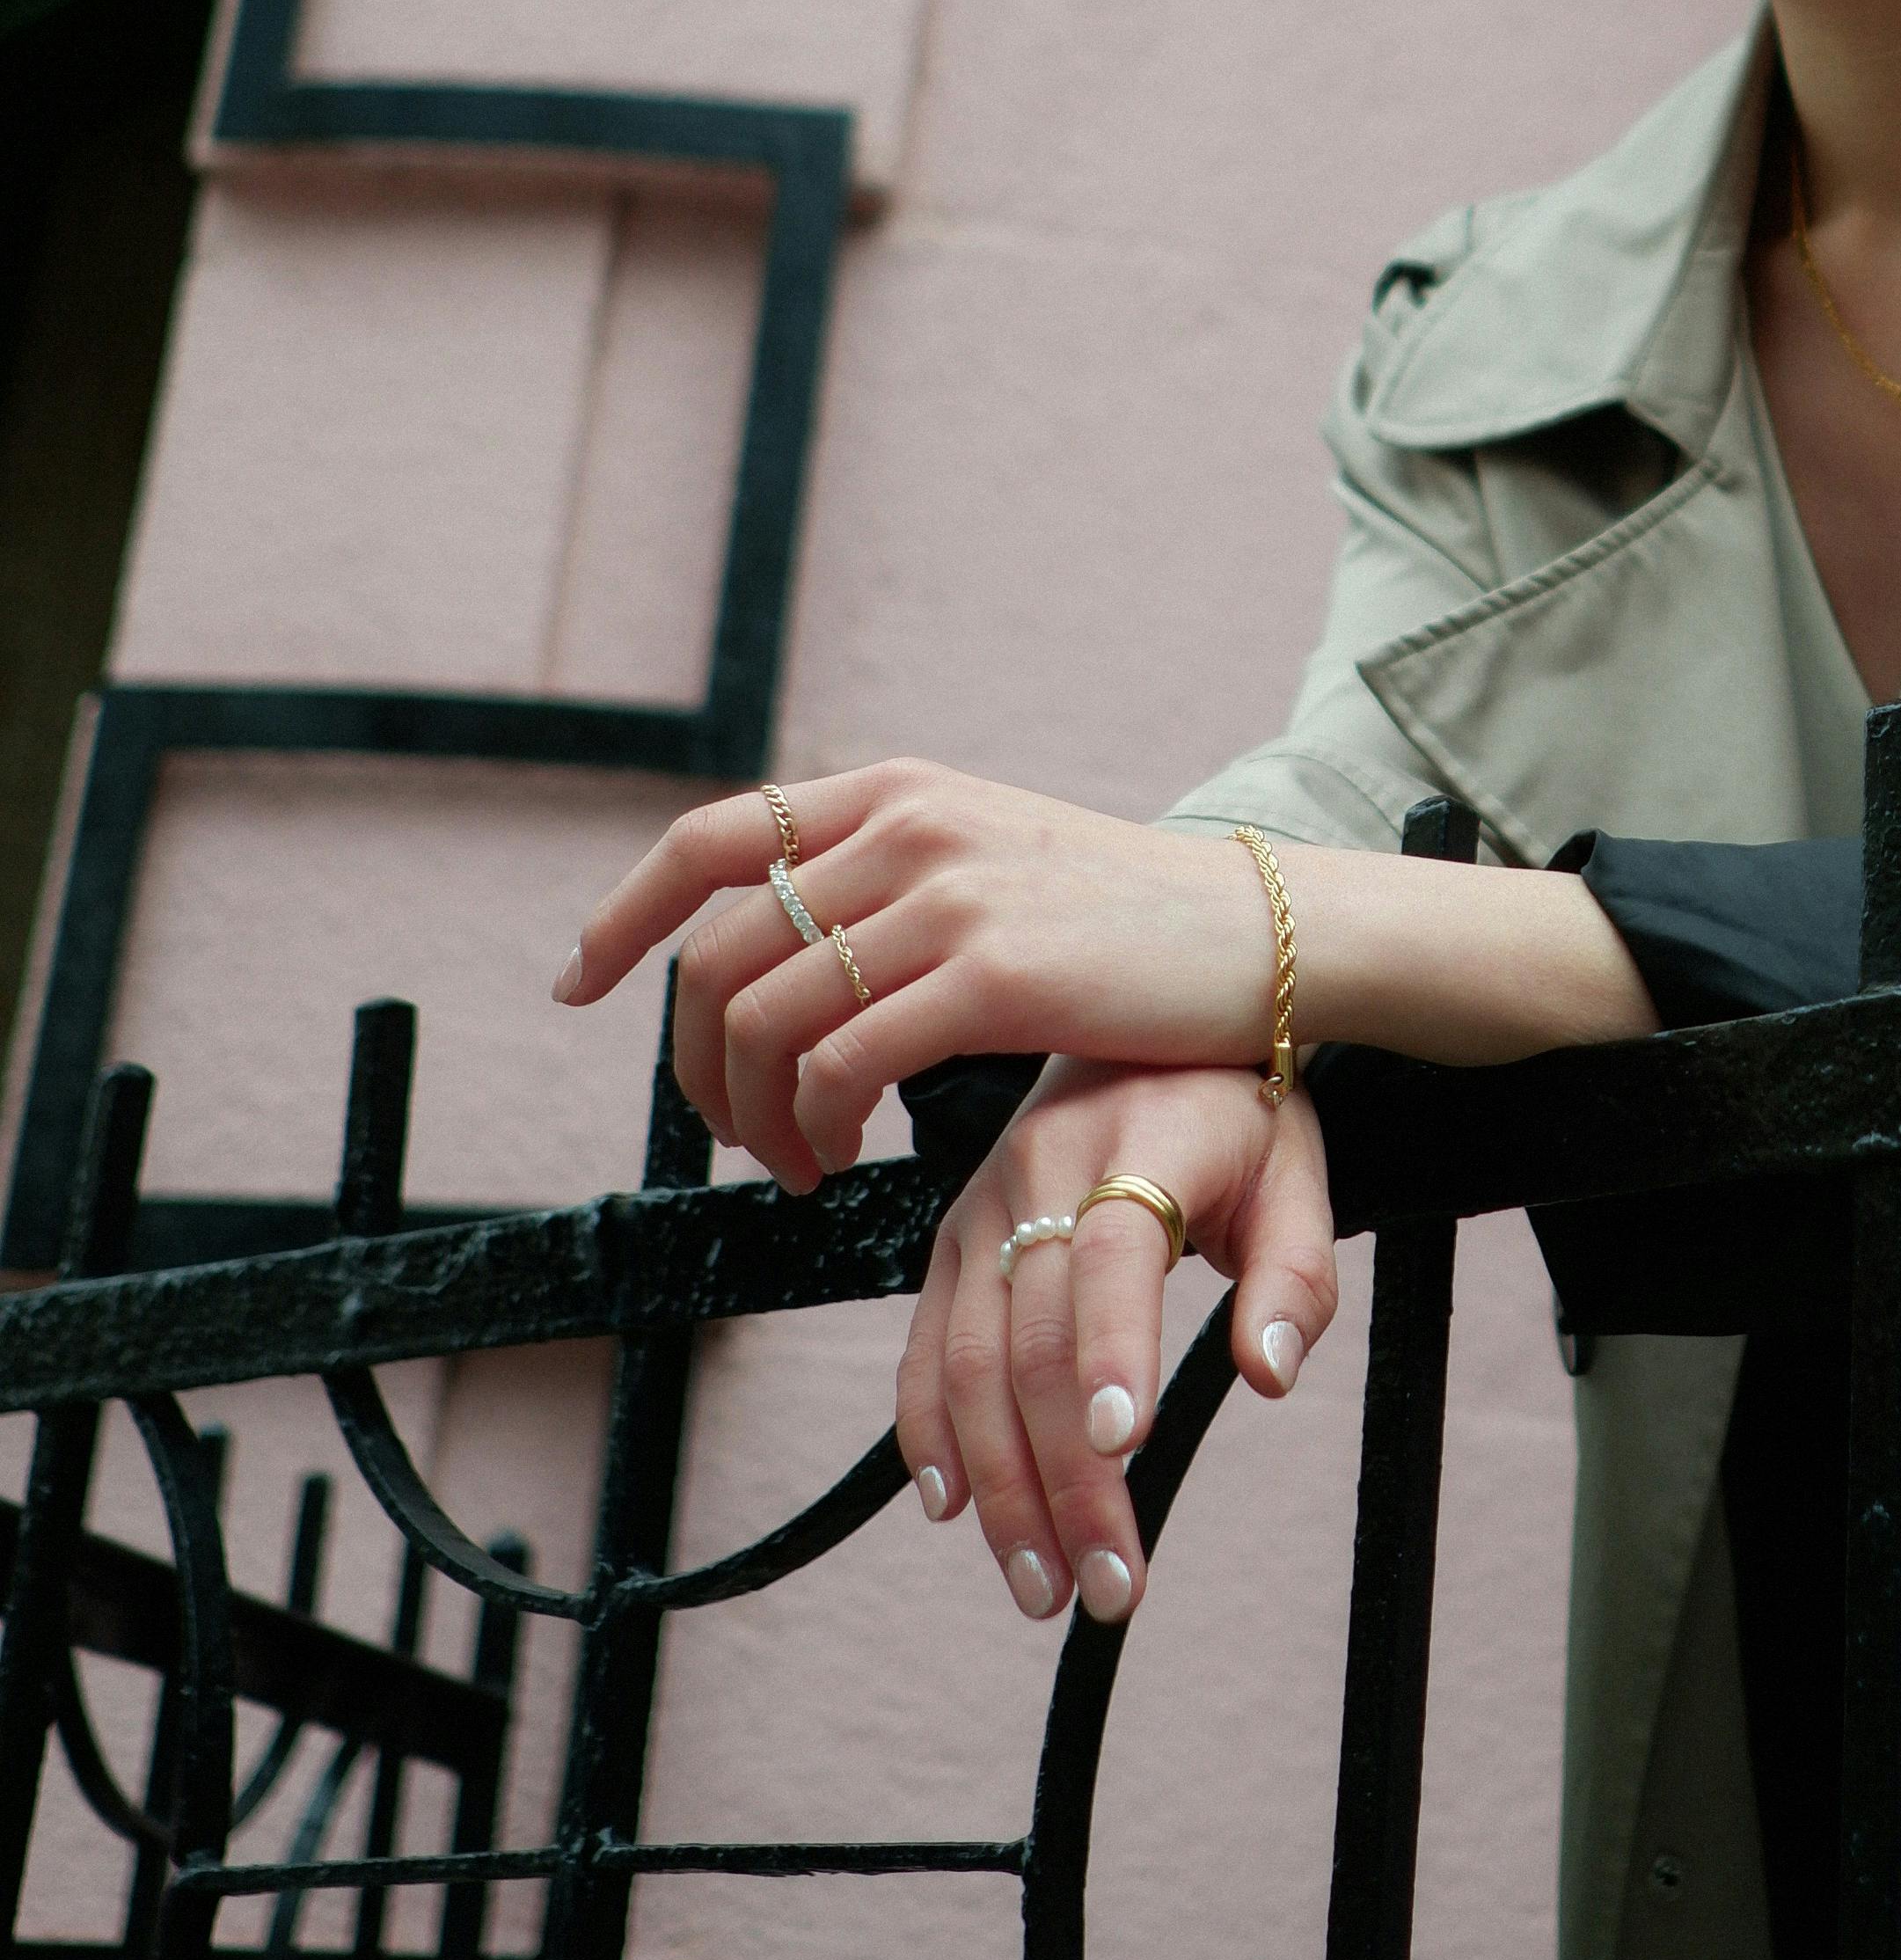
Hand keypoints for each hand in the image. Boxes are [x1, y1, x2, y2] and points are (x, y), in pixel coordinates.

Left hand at [555, 756, 1654, 1191]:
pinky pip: (841, 1066)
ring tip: (799, 1166)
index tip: (578, 985)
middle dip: (692, 1063)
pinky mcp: (994, 974)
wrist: (1263, 935)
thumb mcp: (993, 856)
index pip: (709, 840)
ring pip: (767, 1018)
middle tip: (730, 1135)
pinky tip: (842, 1166)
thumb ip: (891, 876)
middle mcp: (909, 826)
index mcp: (897, 792)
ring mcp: (950, 895)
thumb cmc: (1126, 925)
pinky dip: (814, 1132)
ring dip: (752, 1116)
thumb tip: (781, 935)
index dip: (622, 917)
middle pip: (720, 951)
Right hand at [904, 1060, 1338, 1628]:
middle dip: (1064, 1478)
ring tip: (1043, 1585)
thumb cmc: (1236, 1110)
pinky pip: (924, 1345)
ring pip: (970, 1362)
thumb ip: (1297, 1275)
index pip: (1115, 1256)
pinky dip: (928, 1432)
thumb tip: (1268, 1375)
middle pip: (1035, 1341)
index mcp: (1141, 1144)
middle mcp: (1040, 1171)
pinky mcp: (950, 1236)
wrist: (1136, 1009)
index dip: (1111, 1351)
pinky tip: (956, 1509)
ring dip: (1000, 1487)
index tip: (1120, 1449)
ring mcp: (983, 1206)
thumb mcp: (1298, 1170)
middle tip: (1105, 1586)